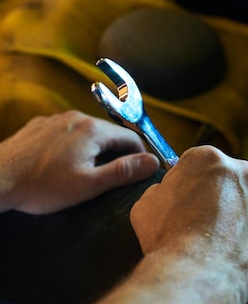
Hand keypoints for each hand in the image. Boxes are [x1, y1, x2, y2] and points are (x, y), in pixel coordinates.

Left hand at [0, 110, 159, 213]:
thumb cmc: (42, 186)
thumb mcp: (88, 185)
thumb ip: (123, 172)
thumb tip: (152, 162)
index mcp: (93, 130)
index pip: (131, 138)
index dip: (139, 156)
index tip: (138, 174)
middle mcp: (76, 117)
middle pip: (109, 134)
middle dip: (115, 154)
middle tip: (110, 180)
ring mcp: (55, 120)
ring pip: (86, 134)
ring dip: (93, 151)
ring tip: (84, 175)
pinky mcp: (39, 126)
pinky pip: (65, 134)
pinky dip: (71, 147)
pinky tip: (61, 166)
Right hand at [130, 145, 247, 303]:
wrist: (198, 275)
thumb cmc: (168, 235)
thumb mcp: (144, 204)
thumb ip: (158, 191)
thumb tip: (164, 194)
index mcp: (208, 157)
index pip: (192, 161)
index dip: (180, 181)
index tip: (175, 198)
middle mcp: (239, 171)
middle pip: (218, 178)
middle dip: (205, 193)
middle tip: (186, 217)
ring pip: (233, 200)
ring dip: (220, 212)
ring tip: (200, 237)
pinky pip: (243, 223)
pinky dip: (232, 232)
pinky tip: (214, 248)